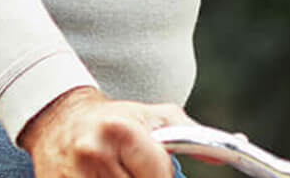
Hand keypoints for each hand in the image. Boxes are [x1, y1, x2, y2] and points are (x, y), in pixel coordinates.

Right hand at [17, 86, 188, 177]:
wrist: (58, 119)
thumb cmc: (114, 120)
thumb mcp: (156, 117)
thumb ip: (193, 134)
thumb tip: (231, 148)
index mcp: (120, 131)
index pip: (159, 176)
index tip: (159, 174)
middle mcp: (93, 153)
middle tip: (133, 171)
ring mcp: (72, 175)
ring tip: (119, 173)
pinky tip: (103, 177)